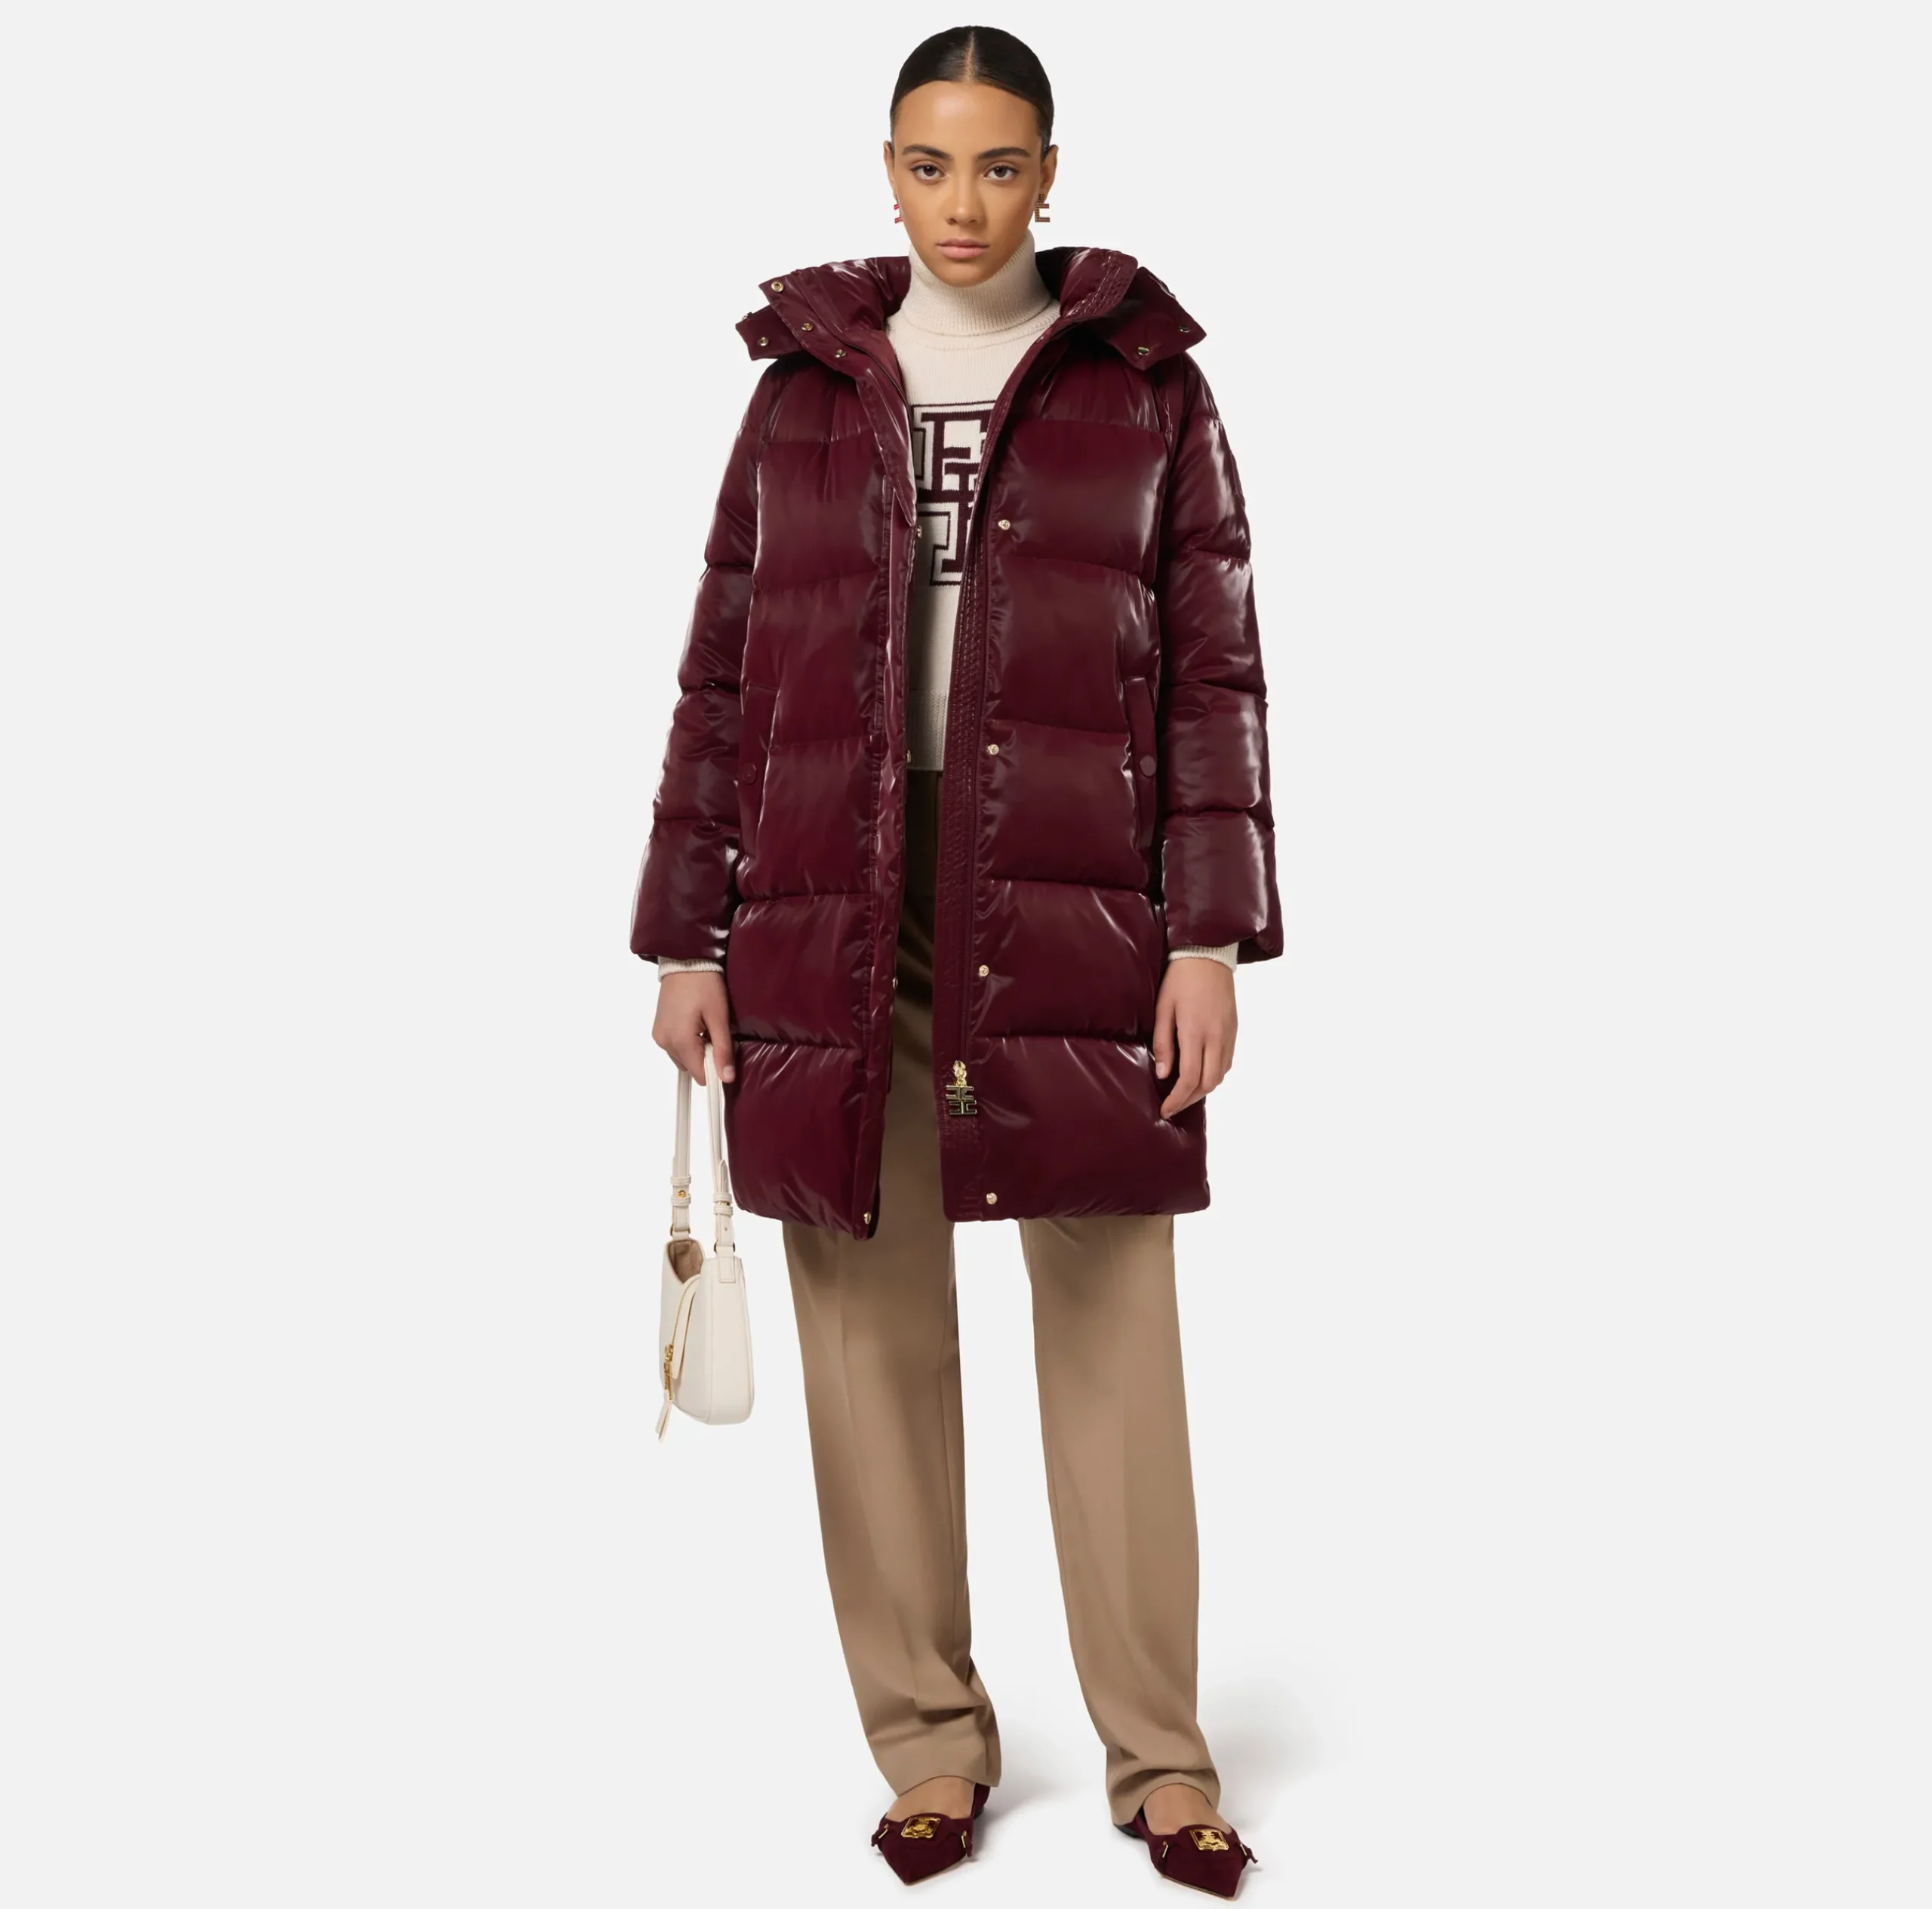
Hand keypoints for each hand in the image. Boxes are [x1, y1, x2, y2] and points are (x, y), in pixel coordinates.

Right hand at [653, 970, 735, 1083]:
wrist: (684, 961)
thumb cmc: (704, 985)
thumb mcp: (719, 1017)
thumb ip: (723, 1050)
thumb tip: (727, 1078)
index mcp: (679, 1041)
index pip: (699, 1075)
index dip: (715, 1070)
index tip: (725, 1055)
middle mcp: (664, 1042)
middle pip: (691, 1067)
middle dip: (706, 1058)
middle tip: (715, 1033)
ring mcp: (659, 1036)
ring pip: (683, 1059)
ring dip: (696, 1051)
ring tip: (705, 1027)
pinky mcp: (658, 1030)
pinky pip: (675, 1047)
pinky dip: (687, 1043)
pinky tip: (694, 1025)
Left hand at [1151, 959, 1235, 1118]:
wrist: (1208, 955)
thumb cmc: (1179, 980)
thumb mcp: (1163, 1009)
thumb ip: (1162, 1043)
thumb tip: (1162, 1074)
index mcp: (1195, 1032)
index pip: (1189, 1079)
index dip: (1176, 1099)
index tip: (1164, 1110)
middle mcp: (1216, 1037)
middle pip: (1207, 1083)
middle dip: (1189, 1100)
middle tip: (1172, 1105)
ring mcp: (1228, 1035)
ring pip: (1220, 1076)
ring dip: (1202, 1090)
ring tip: (1184, 1093)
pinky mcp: (1234, 1030)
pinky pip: (1227, 1063)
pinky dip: (1214, 1075)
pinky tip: (1200, 1075)